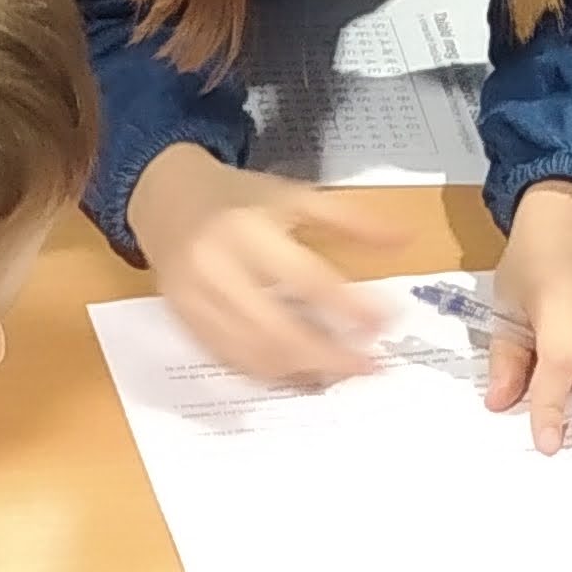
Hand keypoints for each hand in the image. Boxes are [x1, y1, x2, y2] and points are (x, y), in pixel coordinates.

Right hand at [124, 146, 407, 382]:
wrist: (165, 198)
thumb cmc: (238, 199)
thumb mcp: (295, 196)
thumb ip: (350, 220)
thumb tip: (407, 239)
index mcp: (248, 230)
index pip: (308, 280)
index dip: (350, 308)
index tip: (387, 324)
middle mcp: (218, 268)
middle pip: (278, 329)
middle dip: (329, 356)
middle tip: (369, 368)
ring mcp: (196, 301)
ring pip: (253, 353)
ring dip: (302, 371)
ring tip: (340, 374)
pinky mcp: (185, 322)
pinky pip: (230, 360)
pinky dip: (268, 372)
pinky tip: (300, 373)